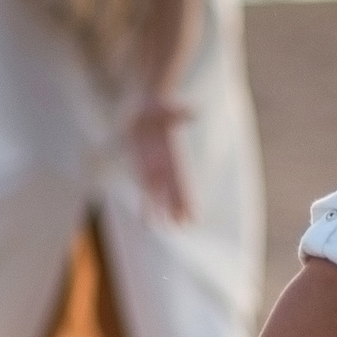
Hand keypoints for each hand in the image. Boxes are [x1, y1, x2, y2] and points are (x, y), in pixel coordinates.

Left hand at [129, 98, 192, 222]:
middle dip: (176, 207)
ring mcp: (153, 169)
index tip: (191, 210)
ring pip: (159, 195)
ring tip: (167, 226)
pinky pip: (144, 190)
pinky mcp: (142, 169)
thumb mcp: (167, 110)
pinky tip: (147, 217)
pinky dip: (146, 203)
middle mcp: (164, 167)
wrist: (146, 110)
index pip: (180, 181)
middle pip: (172, 191)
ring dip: (161, 210)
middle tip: (183, 224)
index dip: (184, 196)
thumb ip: (179, 114)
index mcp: (172, 156)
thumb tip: (194, 112)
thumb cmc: (157, 109)